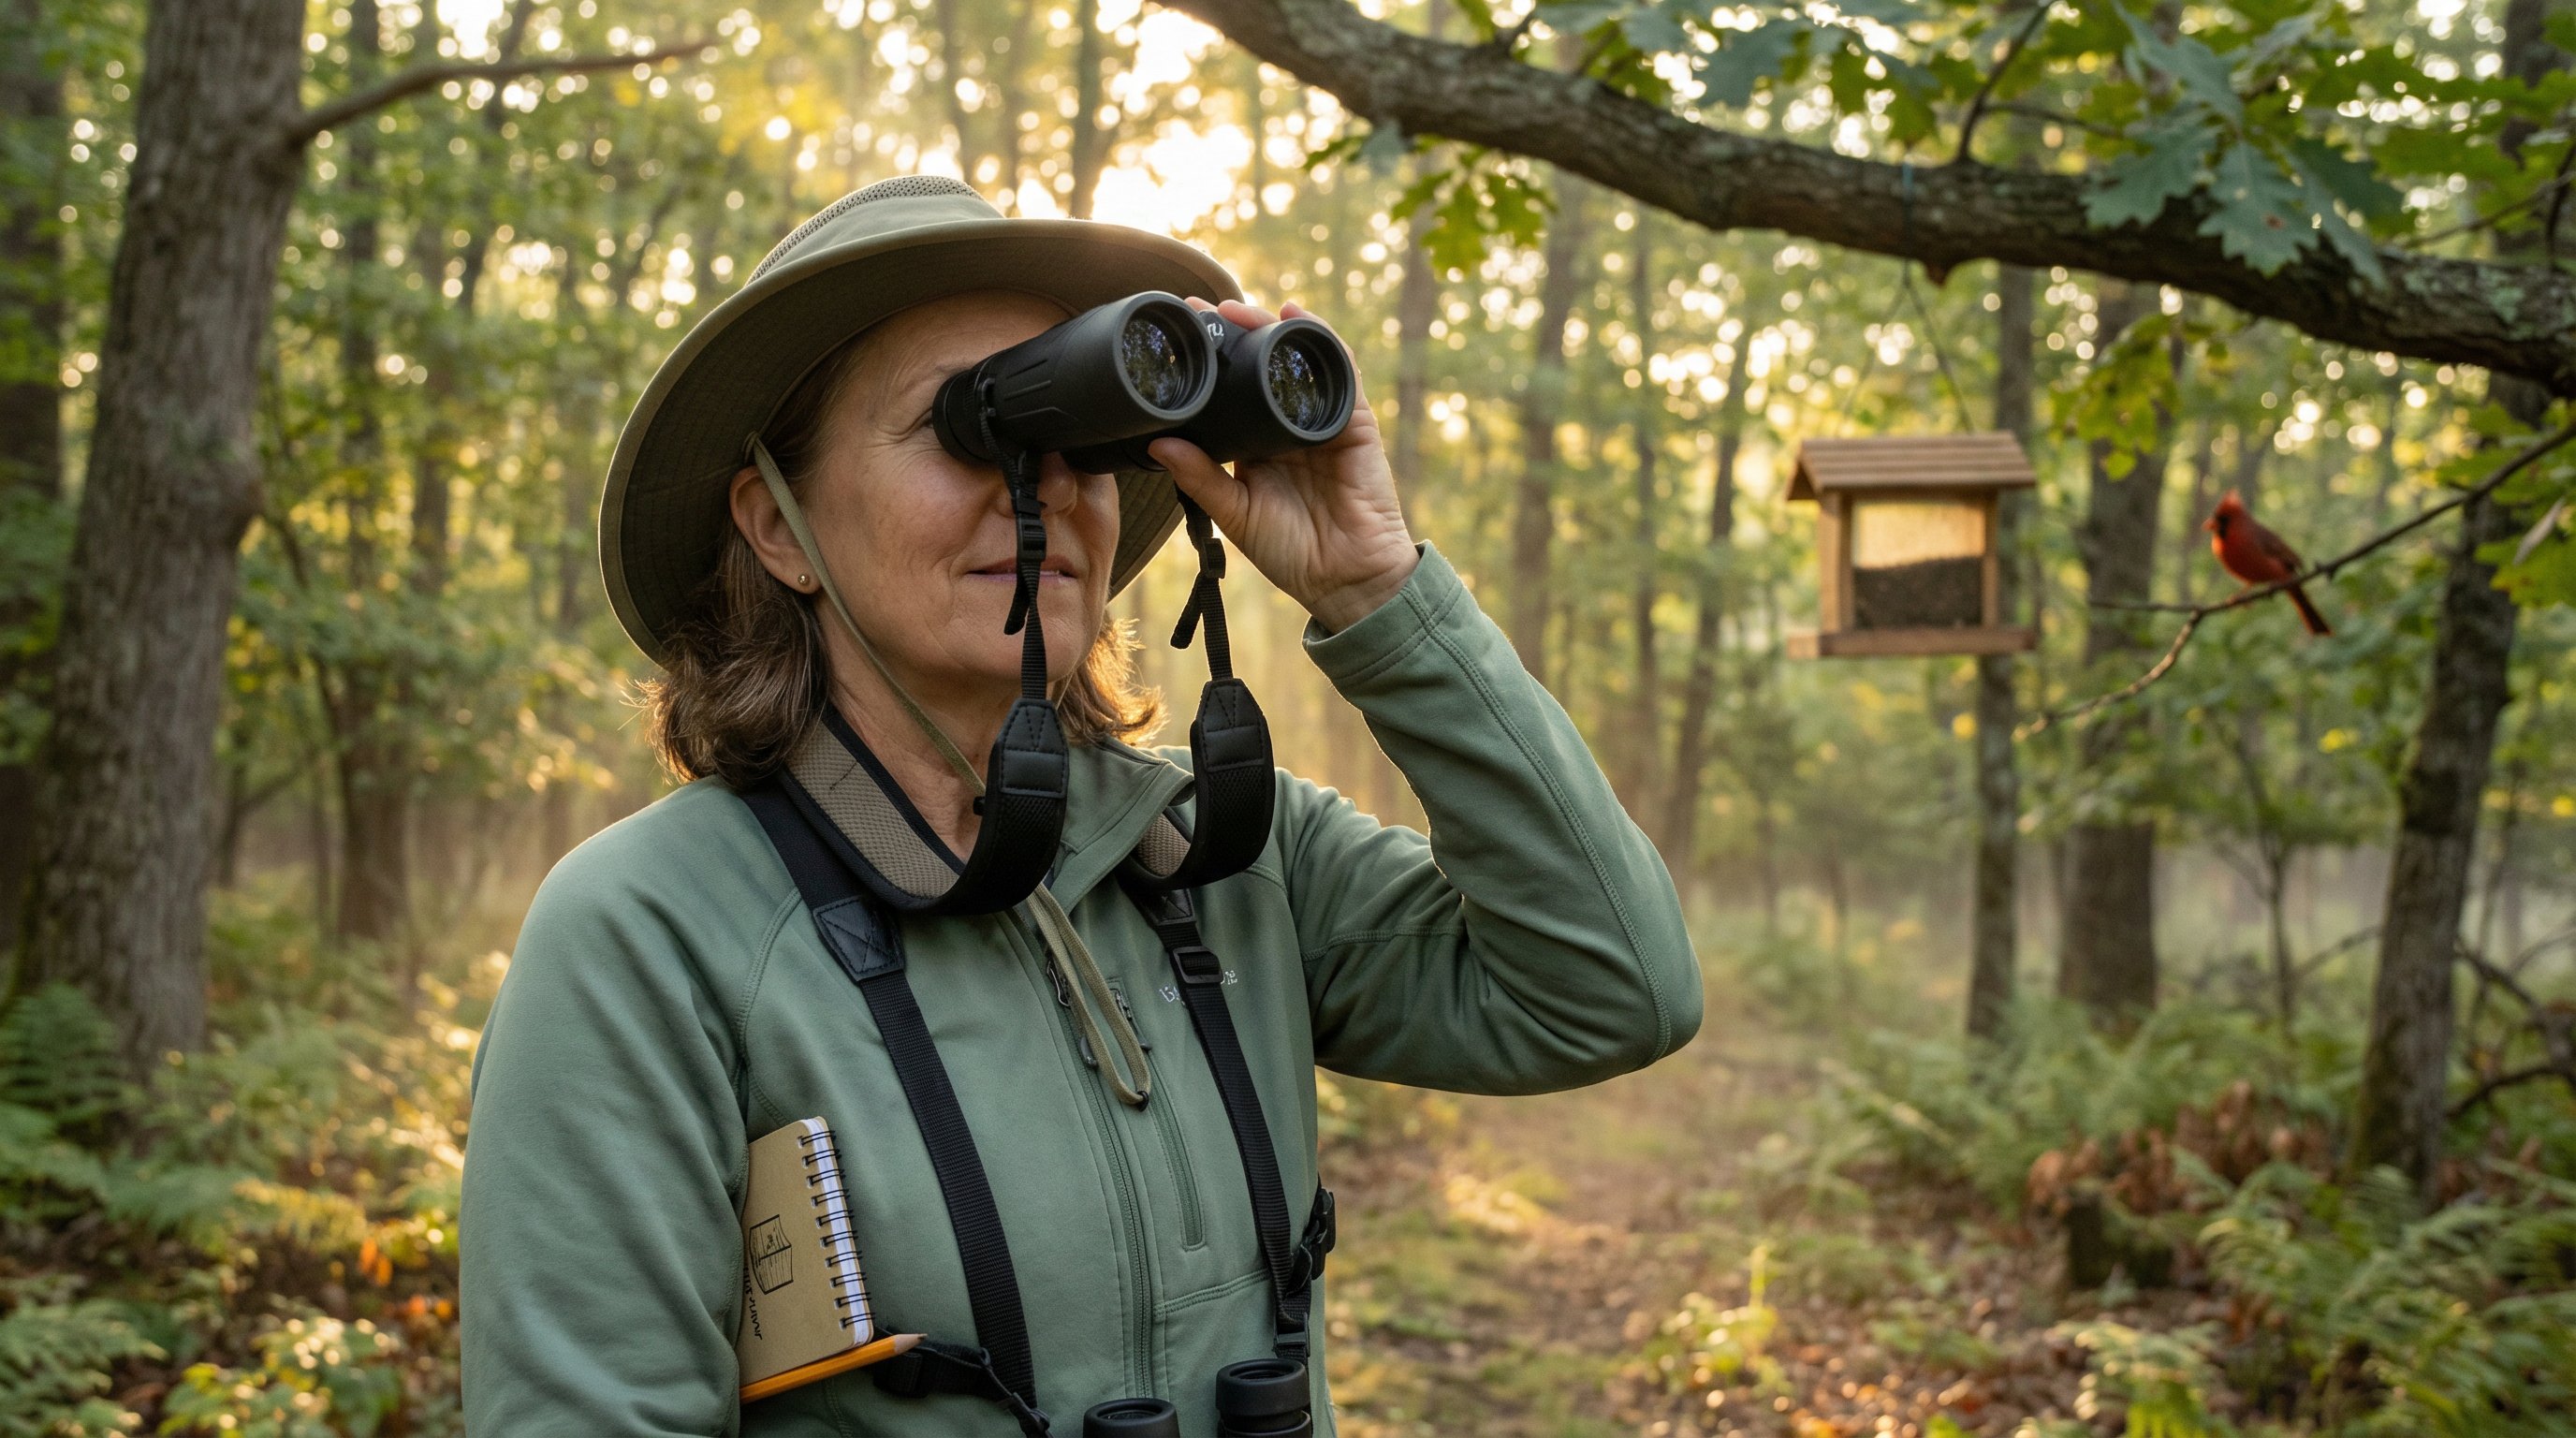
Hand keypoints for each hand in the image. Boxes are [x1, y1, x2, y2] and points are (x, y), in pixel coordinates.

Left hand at [1148, 298, 1418, 632]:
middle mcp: (1287, 425)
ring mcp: (1321, 419)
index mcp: (1256, 444)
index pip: (1230, 391)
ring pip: (1295, 360)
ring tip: (1236, 309)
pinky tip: (1297, 317)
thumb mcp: (1235, 513)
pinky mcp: (1354, 421)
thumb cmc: (1292, 553)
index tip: (1177, 338)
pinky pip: (1340, 371)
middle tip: (1198, 310)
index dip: (1208, 363)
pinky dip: (1321, 340)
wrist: (1346, 579)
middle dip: (1232, 333)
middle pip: (1260, 365)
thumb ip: (1200, 478)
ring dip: (1268, 328)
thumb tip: (1156, 443)